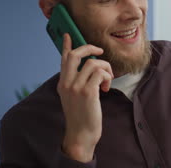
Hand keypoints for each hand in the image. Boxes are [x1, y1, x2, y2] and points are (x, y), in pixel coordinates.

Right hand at [57, 34, 112, 162]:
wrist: (81, 135)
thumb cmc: (81, 117)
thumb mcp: (74, 98)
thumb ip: (76, 83)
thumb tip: (86, 70)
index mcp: (63, 83)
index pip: (63, 59)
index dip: (66, 46)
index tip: (68, 35)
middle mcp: (67, 83)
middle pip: (75, 54)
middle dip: (89, 48)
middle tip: (100, 51)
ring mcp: (76, 87)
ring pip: (93, 63)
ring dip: (105, 68)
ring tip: (107, 80)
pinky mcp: (88, 92)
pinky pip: (100, 73)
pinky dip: (107, 77)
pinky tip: (106, 88)